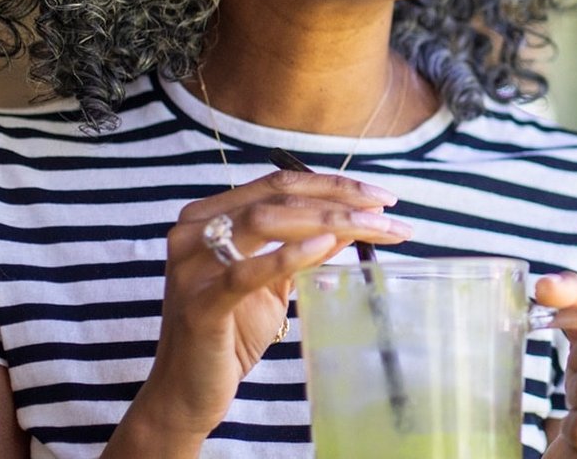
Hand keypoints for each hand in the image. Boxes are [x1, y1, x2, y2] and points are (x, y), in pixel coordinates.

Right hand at [116, 170, 409, 448]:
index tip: (381, 197)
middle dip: (341, 200)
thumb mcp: (274, 283)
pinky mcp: (199, 304)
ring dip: (330, 220)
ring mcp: (191, 266)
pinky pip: (246, 272)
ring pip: (266, 221)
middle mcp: (193, 232)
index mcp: (208, 218)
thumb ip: (304, 248)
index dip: (333, 184)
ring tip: (374, 226)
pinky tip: (328, 245)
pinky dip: (290, 254)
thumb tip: (352, 221)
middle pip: (277, 196)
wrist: (187, 393)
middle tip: (389, 212)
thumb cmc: (231, 335)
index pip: (278, 183)